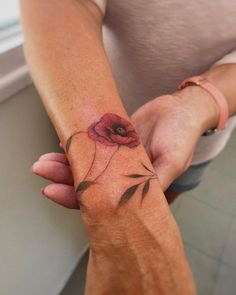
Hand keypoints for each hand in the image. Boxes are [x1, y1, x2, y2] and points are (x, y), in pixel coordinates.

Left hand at [32, 86, 217, 207]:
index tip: (51, 192)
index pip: (102, 202)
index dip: (75, 199)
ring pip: (86, 167)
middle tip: (40, 170)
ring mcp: (117, 162)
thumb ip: (153, 182)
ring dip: (64, 164)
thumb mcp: (172, 161)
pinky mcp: (114, 145)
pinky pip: (91, 148)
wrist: (180, 110)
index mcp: (138, 191)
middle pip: (88, 185)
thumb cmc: (181, 136)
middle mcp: (124, 179)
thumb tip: (129, 202)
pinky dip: (75, 148)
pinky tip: (59, 145)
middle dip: (62, 180)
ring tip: (42, 161)